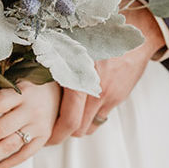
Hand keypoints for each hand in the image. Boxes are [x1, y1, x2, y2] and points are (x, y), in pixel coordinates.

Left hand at [0, 80, 60, 167]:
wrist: (63, 91)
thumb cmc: (34, 86)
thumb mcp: (18, 82)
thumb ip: (0, 94)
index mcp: (23, 92)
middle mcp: (32, 110)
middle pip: (1, 128)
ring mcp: (39, 126)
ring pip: (11, 145)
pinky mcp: (44, 138)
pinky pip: (25, 155)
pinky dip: (9, 163)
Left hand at [47, 7, 164, 142]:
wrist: (136, 30)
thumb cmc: (99, 31)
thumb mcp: (73, 43)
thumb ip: (56, 61)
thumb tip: (32, 74)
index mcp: (81, 76)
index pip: (70, 119)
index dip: (56, 134)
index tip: (45, 138)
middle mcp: (96, 89)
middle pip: (79, 128)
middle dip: (64, 133)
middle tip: (51, 130)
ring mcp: (110, 94)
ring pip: (90, 124)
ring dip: (79, 125)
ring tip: (67, 118)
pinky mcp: (119, 96)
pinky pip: (102, 115)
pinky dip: (92, 115)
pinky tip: (85, 105)